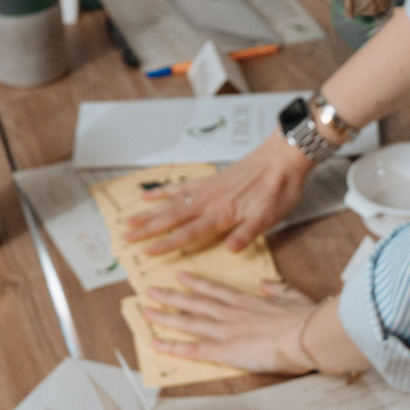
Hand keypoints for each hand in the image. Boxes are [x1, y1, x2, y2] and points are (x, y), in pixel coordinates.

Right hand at [120, 134, 311, 253]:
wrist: (283, 157)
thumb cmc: (278, 189)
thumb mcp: (269, 217)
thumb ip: (247, 233)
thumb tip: (230, 249)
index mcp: (222, 214)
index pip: (189, 233)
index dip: (167, 243)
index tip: (148, 252)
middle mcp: (209, 201)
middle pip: (172, 217)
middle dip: (148, 229)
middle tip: (126, 238)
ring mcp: (207, 189)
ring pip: (171, 202)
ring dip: (149, 212)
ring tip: (129, 220)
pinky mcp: (209, 180)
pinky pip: (181, 185)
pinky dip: (163, 190)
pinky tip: (149, 194)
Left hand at [142, 277, 321, 373]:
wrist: (305, 334)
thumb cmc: (305, 318)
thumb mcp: (293, 296)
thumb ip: (278, 289)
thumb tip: (266, 284)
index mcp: (248, 302)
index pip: (216, 290)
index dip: (196, 283)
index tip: (181, 276)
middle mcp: (231, 314)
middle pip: (195, 303)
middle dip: (171, 296)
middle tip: (152, 291)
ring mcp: (225, 331)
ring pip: (188, 322)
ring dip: (165, 317)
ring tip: (146, 312)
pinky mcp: (224, 351)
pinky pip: (193, 350)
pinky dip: (173, 347)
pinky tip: (157, 344)